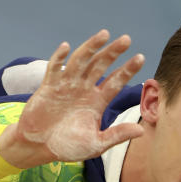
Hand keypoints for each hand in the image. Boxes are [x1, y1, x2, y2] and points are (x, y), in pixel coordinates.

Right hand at [0, 30, 144, 168]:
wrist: (39, 147)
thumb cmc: (67, 147)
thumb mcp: (95, 144)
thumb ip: (116, 135)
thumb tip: (142, 131)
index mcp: (97, 101)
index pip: (115, 81)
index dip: (127, 70)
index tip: (140, 58)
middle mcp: (84, 88)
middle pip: (101, 65)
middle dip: (113, 52)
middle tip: (126, 40)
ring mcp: (67, 85)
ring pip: (81, 61)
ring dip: (91, 47)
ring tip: (104, 34)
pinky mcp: (49, 86)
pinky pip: (54, 68)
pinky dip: (59, 58)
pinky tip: (66, 47)